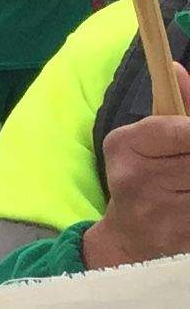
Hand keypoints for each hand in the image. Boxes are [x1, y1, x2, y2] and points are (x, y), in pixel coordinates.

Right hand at [83, 114, 189, 270]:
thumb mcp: (150, 136)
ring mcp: (157, 210)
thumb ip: (176, 102)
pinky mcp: (178, 234)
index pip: (183, 130)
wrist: (129, 239)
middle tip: (185, 164)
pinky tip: (187, 199)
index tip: (189, 137)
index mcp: (125, 145)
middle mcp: (135, 178)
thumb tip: (176, 69)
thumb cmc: (146, 176)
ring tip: (185, 179)